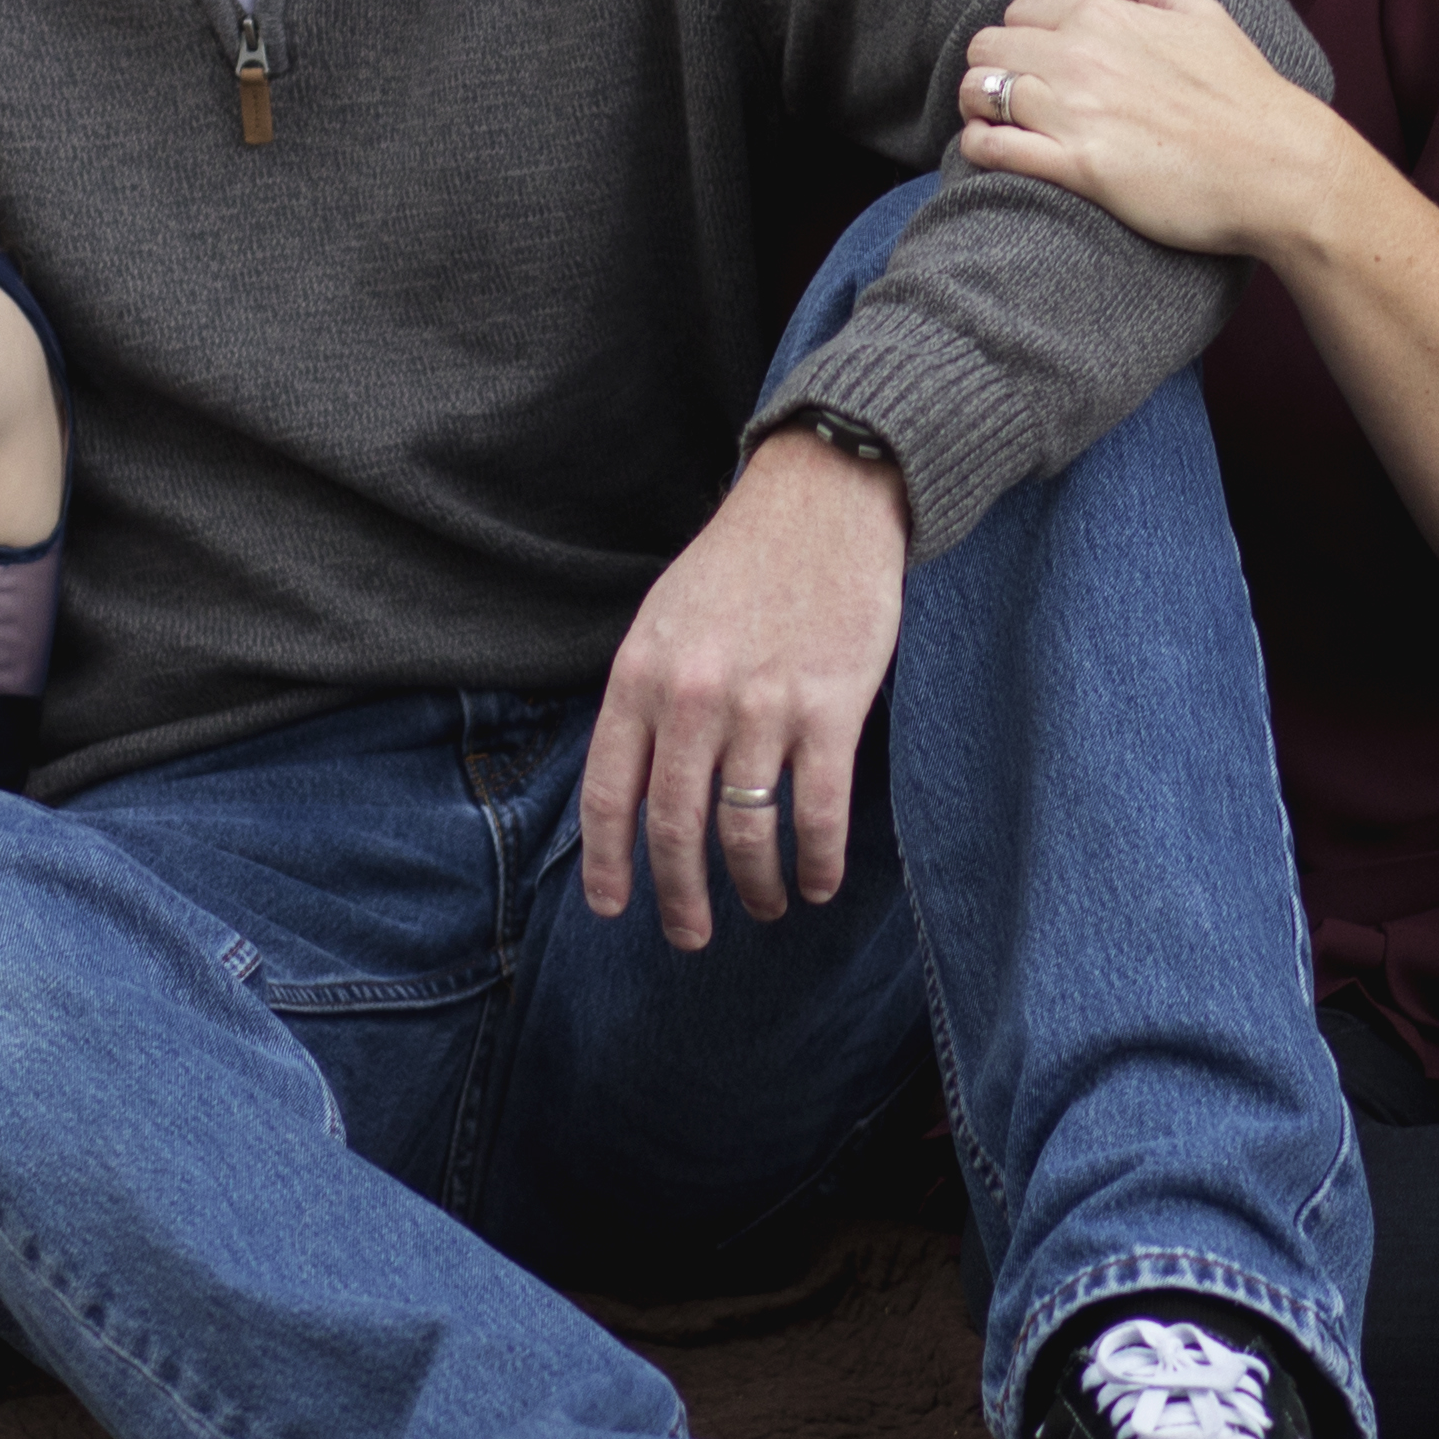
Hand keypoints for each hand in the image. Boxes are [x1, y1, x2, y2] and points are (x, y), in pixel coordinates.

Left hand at [582, 425, 907, 950]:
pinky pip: (817, 812)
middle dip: (680, 897)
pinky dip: (817, 860)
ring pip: (747, 830)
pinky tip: (817, 881)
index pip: (610, 793)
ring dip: (754, 886)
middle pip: (675, 827)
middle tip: (689, 937)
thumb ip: (645, 698)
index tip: (613, 908)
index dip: (609, 863)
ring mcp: (762, 704)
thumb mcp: (663, 619)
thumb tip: (636, 788)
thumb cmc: (739, 563)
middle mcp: (692, 696)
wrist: (821, 501)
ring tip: (765, 907)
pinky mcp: (829, 708)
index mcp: (640, 674)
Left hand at [952, 0, 1348, 263]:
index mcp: (1103, 14)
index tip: (1036, 65)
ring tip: (997, 123)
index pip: (1017, 11)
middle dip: (989, 68)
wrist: (1279, 168)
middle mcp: (1080, 56)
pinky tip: (994, 151)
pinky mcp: (1076, 168)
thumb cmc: (1244, 92)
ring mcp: (1074, 112)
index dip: (1021, 39)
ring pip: (977, 93)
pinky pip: (991, 147)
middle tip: (1008, 95)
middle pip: (986, 48)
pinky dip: (979, 146)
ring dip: (977, 107)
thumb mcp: (1201, 12)